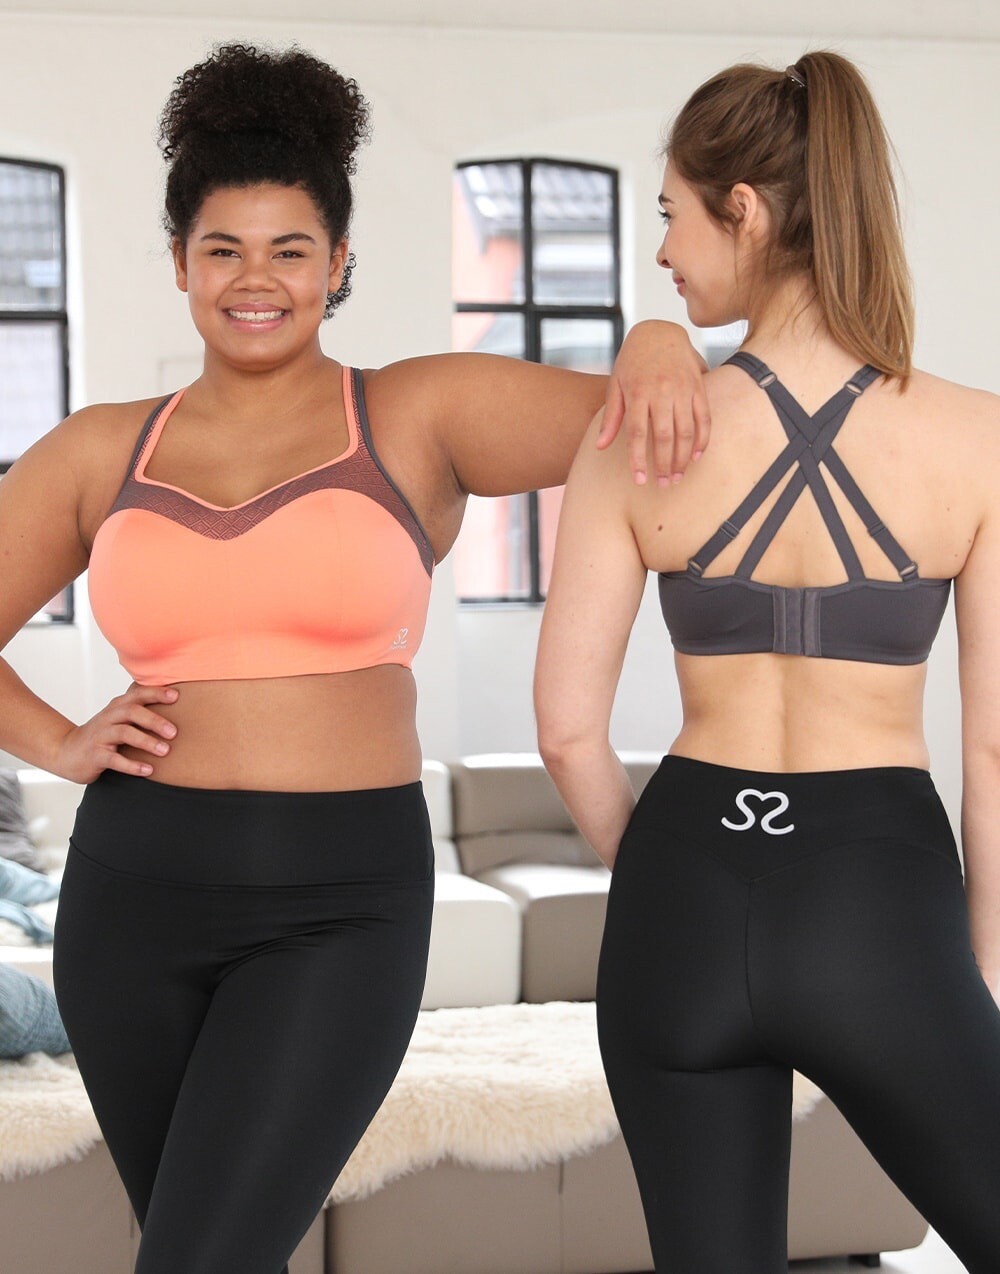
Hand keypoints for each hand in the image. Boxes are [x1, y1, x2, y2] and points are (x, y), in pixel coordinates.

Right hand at [53, 684, 178, 782]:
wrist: (67, 751)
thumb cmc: (103, 734)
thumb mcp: (119, 718)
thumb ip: (140, 709)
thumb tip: (174, 700)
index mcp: (117, 706)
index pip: (137, 694)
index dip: (156, 693)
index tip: (176, 696)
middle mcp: (109, 717)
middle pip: (131, 711)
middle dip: (154, 720)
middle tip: (174, 732)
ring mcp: (100, 736)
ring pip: (124, 733)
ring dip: (146, 741)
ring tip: (165, 751)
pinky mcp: (95, 755)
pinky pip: (114, 759)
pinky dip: (132, 765)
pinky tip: (148, 770)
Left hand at [598, 319, 709, 484]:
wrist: (659, 332)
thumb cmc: (632, 361)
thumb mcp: (616, 384)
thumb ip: (612, 417)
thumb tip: (600, 446)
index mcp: (638, 392)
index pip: (637, 433)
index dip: (638, 459)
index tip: (640, 480)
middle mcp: (661, 391)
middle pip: (664, 436)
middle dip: (663, 464)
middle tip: (662, 484)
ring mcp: (683, 389)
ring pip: (686, 430)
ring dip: (682, 457)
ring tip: (677, 476)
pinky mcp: (698, 387)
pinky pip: (704, 418)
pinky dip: (702, 439)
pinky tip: (696, 456)